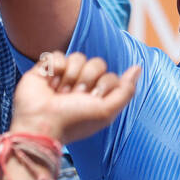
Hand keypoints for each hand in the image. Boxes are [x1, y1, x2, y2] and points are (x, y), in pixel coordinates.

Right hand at [10, 51, 140, 144]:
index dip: (103, 85)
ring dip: (70, 77)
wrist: (41, 124)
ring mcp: (63, 75)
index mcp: (96, 94)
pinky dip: (55, 68)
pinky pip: (57, 55)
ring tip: (60, 93)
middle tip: (74, 97)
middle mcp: (81, 83)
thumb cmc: (74, 122)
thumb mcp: (107, 111)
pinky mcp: (45, 69)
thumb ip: (126, 90)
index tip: (92, 100)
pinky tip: (49, 83)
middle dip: (86, 80)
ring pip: (78, 57)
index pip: (110, 75)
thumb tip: (138, 67)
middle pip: (96, 63)